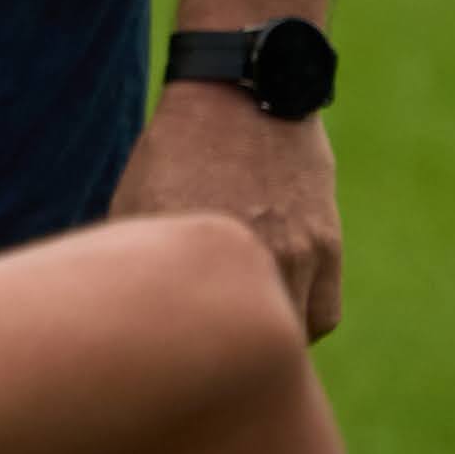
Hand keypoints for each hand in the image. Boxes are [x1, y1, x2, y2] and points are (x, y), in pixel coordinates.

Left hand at [112, 84, 342, 337]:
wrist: (243, 93)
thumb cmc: (176, 149)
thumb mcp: (137, 200)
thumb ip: (142, 259)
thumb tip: (128, 310)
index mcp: (188, 244)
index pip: (182, 329)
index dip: (176, 354)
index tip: (164, 360)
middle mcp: (246, 252)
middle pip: (239, 338)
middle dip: (221, 353)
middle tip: (203, 360)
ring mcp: (294, 251)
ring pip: (284, 334)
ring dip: (263, 342)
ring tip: (240, 337)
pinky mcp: (326, 245)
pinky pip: (321, 313)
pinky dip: (300, 322)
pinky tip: (275, 315)